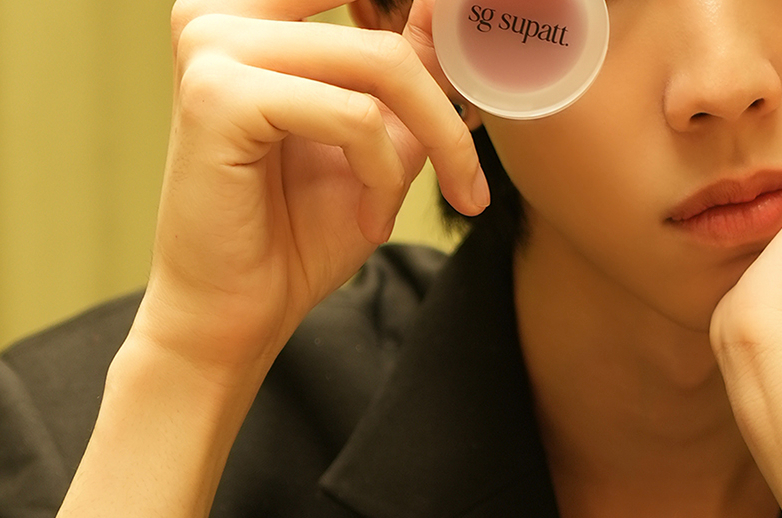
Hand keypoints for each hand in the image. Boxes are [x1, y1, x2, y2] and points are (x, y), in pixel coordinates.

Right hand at [132, 0, 485, 378]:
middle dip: (443, 104)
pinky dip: (383, 175)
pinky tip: (371, 219)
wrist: (238, 311)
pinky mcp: (218, 94)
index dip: (428, 24)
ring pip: (383, 65)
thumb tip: (451, 8)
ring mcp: (214, 46)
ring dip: (429, 143)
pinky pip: (355, 116)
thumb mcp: (378, 132)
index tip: (473, 73)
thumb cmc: (298, 228)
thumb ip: (410, 66)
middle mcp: (221, 12)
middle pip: (388, 32)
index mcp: (253, 12)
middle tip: (467, 176)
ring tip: (413, 205)